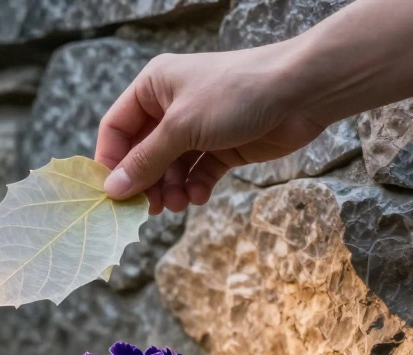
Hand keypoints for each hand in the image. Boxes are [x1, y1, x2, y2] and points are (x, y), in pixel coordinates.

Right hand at [96, 44, 326, 214]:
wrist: (301, 91)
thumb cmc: (235, 95)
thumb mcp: (181, 127)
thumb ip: (146, 161)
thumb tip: (112, 190)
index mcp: (153, 87)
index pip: (116, 128)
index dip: (111, 161)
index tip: (112, 193)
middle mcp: (171, 106)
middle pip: (143, 153)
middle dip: (146, 181)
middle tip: (148, 209)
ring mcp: (198, 127)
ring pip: (171, 168)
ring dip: (171, 189)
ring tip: (178, 204)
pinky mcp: (223, 146)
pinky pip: (198, 173)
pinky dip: (195, 187)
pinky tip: (199, 197)